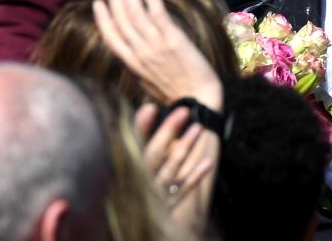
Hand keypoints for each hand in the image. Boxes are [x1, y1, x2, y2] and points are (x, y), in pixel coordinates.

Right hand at [94, 0, 222, 109]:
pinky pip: (157, 13)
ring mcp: (155, 45)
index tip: (98, 3)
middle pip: (121, 20)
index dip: (103, 19)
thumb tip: (136, 53)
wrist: (198, 102)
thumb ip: (141, 66)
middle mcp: (140, 53)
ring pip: (135, 13)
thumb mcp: (150, 83)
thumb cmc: (178, 94)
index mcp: (133, 65)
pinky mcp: (172, 39)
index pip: (111, 38)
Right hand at [136, 103, 216, 239]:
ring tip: (200, 127)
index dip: (140, 127)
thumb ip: (136, 138)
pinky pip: (182, 191)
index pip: (130, 145)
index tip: (151, 106)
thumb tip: (147, 104)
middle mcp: (137, 182)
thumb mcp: (124, 162)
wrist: (125, 226)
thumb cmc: (123, 187)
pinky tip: (208, 162)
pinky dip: (195, 177)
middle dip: (169, 131)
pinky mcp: (166, 207)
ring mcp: (153, 195)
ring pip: (172, 169)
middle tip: (184, 110)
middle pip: (154, 154)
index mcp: (123, 170)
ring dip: (186, 147)